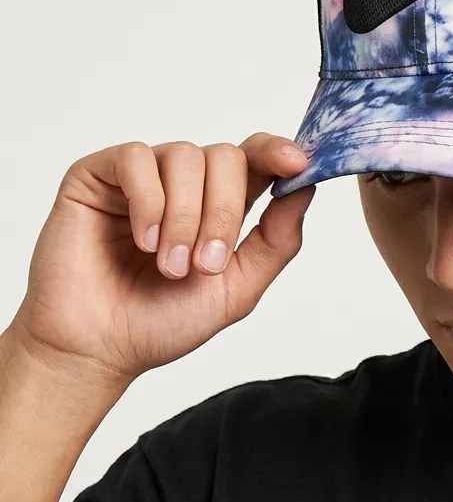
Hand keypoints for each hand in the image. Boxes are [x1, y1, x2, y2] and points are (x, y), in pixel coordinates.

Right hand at [7, 134, 314, 385]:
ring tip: (168, 264)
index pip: (256, 158)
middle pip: (227, 157)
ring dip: (184, 216)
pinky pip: (137, 158)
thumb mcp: (237, 289)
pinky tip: (142, 241)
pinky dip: (148, 200)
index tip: (297, 165)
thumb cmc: (160, 323)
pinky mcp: (99, 175)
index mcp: (221, 206)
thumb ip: (276, 240)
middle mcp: (185, 185)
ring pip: (185, 156)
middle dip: (224, 212)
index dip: (278, 152)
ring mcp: (142, 177)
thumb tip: (306, 189)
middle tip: (205, 265)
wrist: (98, 348)